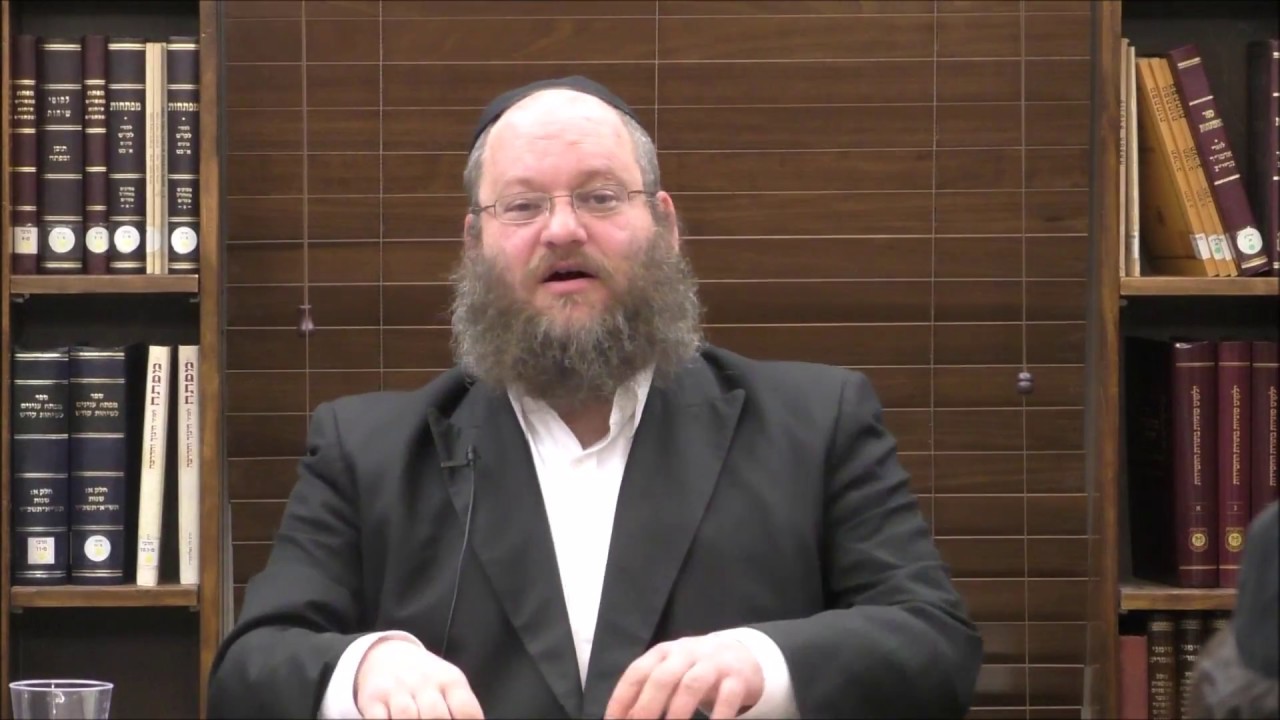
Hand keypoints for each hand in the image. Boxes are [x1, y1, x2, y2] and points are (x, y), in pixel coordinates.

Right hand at [354, 637, 483, 718]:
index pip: (465, 709)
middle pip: (436, 716)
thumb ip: (462, 706)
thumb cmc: (424, 678)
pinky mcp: (372, 698)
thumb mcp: (448, 683)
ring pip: (407, 718)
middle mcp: (423, 682)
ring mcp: (396, 689)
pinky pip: (379, 719)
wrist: (385, 654)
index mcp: (449, 679)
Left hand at [604, 634, 763, 719]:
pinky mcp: (737, 677)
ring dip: (677, 711)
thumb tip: (625, 716)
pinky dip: (718, 716)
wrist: (741, 654)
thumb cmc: (696, 668)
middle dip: (647, 706)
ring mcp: (713, 664)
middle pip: (662, 678)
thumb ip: (649, 688)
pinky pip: (727, 698)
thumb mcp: (671, 670)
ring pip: (691, 685)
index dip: (622, 698)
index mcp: (664, 652)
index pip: (637, 672)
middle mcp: (686, 654)